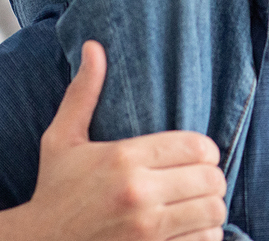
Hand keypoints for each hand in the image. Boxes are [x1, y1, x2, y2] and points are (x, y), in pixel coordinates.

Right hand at [19, 40, 227, 240]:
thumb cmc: (54, 191)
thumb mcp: (62, 140)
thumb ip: (83, 93)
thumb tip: (93, 47)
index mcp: (124, 158)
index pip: (198, 146)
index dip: (205, 150)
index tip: (197, 156)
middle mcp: (139, 194)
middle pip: (212, 179)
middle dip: (211, 179)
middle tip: (199, 181)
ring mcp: (147, 231)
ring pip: (213, 212)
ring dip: (211, 208)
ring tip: (198, 205)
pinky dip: (204, 236)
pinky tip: (190, 229)